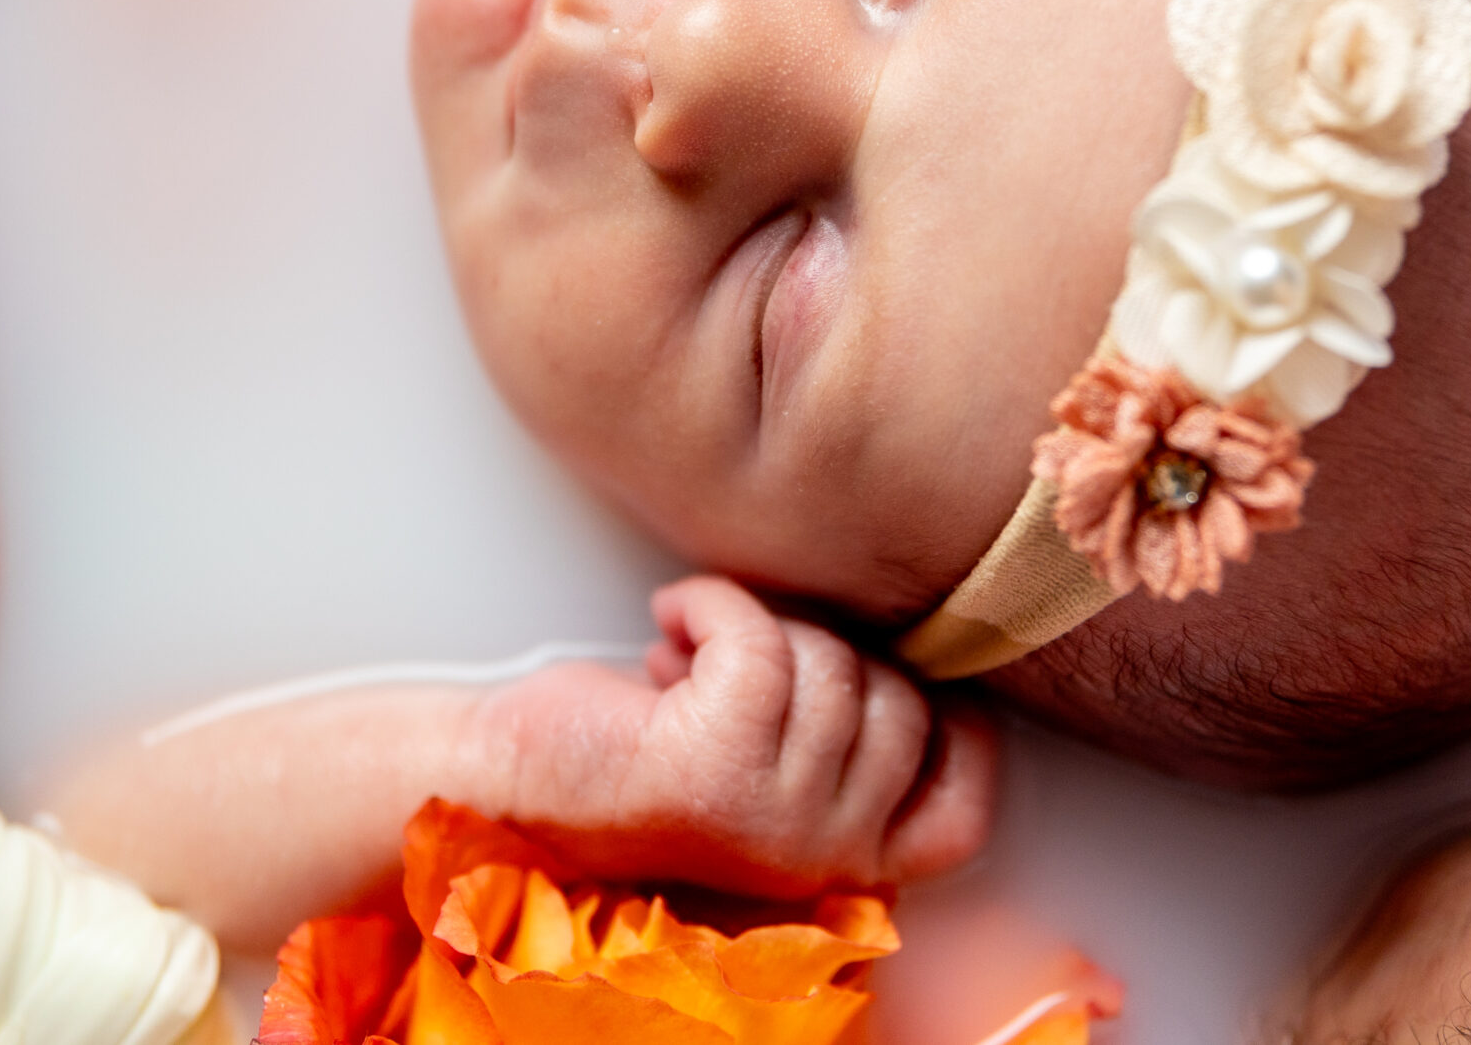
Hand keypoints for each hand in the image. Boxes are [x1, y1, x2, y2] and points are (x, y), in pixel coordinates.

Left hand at [473, 576, 996, 894]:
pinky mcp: (713, 769)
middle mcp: (821, 858)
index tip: (888, 681)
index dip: (950, 730)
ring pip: (829, 659)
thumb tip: (913, 636)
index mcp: (846, 867)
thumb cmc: (636, 760)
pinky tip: (669, 624)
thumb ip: (846, 740)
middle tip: (736, 675)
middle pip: (898, 698)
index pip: (964, 814)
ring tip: (689, 665)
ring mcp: (773, 820)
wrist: (506, 783)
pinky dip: (708, 603)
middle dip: (817, 651)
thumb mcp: (773, 767)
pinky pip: (757, 635)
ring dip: (751, 628)